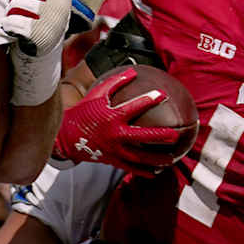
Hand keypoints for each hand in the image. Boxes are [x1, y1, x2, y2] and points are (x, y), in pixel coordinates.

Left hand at [1, 0, 71, 56]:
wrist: (42, 52)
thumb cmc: (37, 18)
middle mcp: (59, 3)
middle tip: (12, 5)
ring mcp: (51, 19)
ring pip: (17, 3)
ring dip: (9, 11)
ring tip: (12, 16)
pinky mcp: (40, 35)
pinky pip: (14, 22)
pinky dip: (7, 24)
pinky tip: (9, 27)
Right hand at [53, 67, 183, 174]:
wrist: (67, 137)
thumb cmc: (84, 112)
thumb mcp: (97, 94)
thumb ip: (115, 82)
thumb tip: (133, 71)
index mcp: (112, 117)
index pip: (133, 107)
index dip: (148, 100)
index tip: (163, 95)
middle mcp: (114, 135)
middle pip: (141, 137)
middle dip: (159, 136)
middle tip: (175, 135)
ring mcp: (114, 150)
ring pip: (139, 158)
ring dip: (156, 159)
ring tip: (171, 159)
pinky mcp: (112, 161)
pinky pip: (130, 168)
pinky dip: (144, 171)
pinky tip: (156, 172)